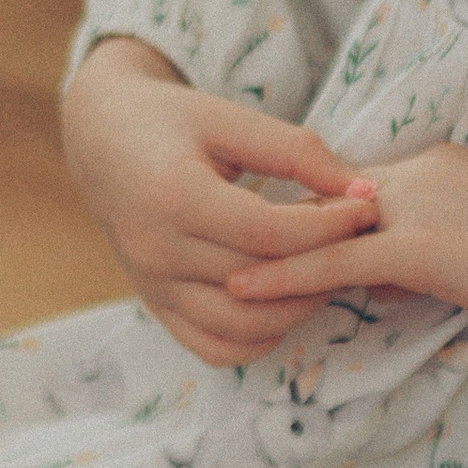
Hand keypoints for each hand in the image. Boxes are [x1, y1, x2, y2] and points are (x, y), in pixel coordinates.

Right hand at [61, 40, 376, 363]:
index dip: (328, 225)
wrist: (102, 140)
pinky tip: (284, 301)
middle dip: (323, 263)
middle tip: (358, 238)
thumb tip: (363, 190)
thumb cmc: (171, 121)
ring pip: (242, 326)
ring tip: (327, 269)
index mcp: (174, 196)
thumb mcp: (230, 119)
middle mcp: (157, 250)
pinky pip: (215, 348)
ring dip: (298, 307)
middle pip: (261, 281)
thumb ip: (295, 151)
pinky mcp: (156, 305)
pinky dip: (259, 338)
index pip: (269, 233)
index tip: (366, 206)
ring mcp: (154, 285)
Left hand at [223, 143, 467, 359]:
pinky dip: (284, 277)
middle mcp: (413, 176)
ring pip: (317, 227)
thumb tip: (374, 281)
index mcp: (430, 169)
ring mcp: (414, 208)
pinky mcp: (421, 248)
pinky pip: (335, 263)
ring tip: (200, 264)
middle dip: (267, 228)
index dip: (303, 217)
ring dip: (258, 250)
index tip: (251, 231)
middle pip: (321, 202)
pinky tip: (242, 291)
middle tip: (205, 246)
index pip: (348, 191)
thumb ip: (420, 255)